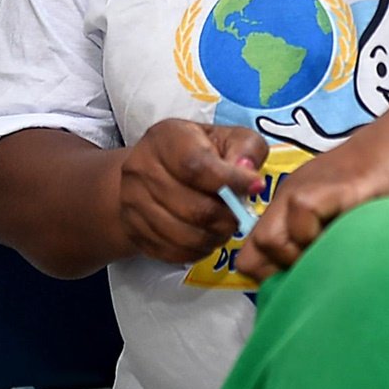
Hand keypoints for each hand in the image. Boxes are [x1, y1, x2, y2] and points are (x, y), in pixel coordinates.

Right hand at [119, 118, 268, 264]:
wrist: (153, 173)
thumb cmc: (199, 150)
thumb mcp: (228, 137)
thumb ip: (246, 149)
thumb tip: (250, 175)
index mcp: (165, 138)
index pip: (196, 166)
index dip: (230, 181)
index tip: (255, 187)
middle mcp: (141, 168)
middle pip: (193, 207)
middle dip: (227, 216)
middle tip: (241, 214)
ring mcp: (133, 203)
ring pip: (184, 235)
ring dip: (215, 235)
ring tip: (226, 224)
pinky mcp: (134, 231)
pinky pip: (173, 252)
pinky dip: (199, 249)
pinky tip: (208, 235)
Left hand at [236, 101, 388, 280]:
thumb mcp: (360, 212)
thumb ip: (338, 238)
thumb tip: (327, 285)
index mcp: (298, 198)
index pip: (257, 253)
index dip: (277, 276)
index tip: (310, 284)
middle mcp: (296, 191)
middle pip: (254, 252)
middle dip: (283, 275)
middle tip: (323, 274)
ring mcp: (313, 186)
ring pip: (269, 240)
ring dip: (301, 260)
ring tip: (338, 257)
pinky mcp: (338, 184)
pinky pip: (303, 214)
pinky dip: (319, 236)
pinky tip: (349, 237)